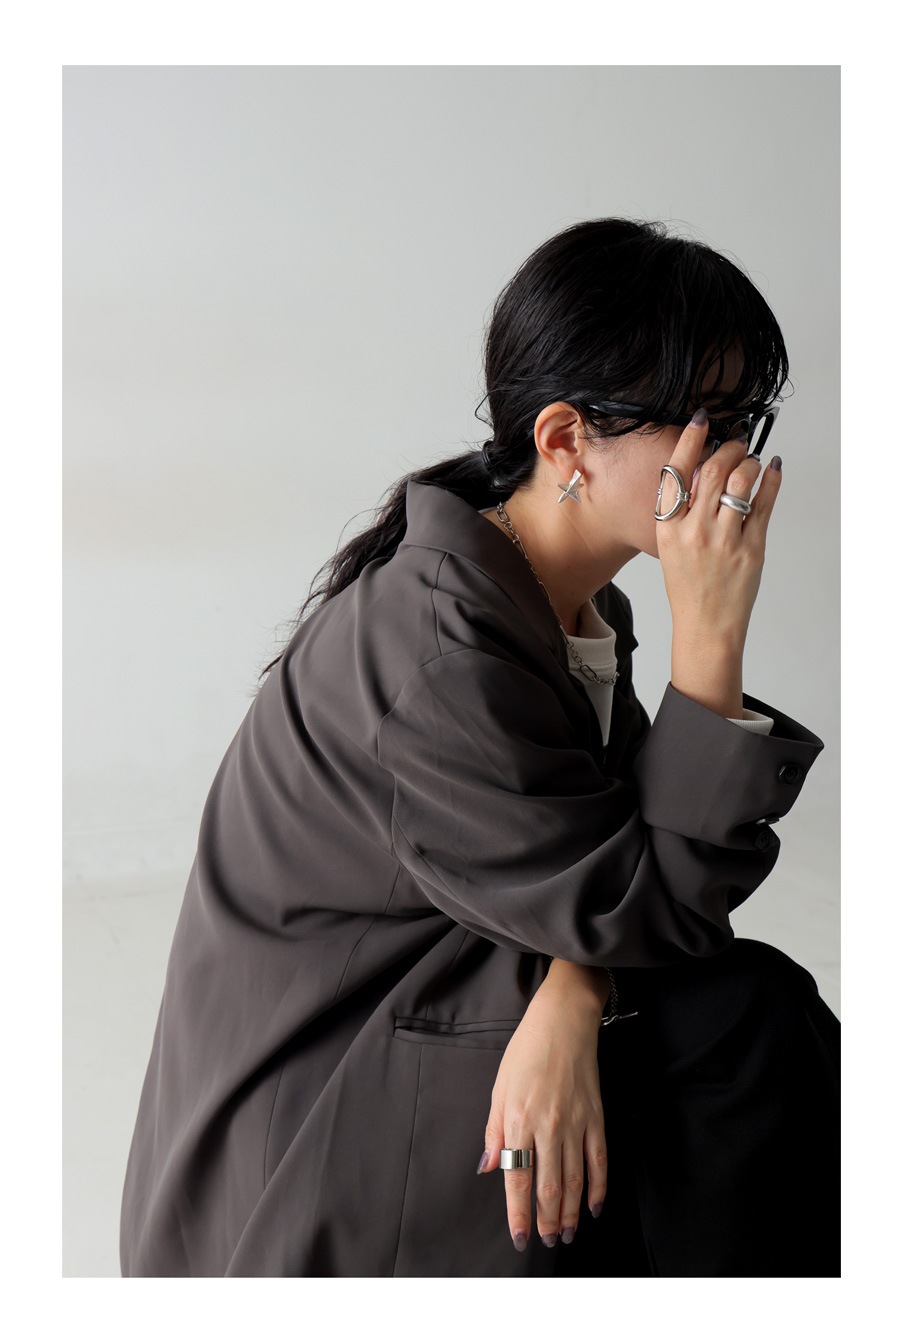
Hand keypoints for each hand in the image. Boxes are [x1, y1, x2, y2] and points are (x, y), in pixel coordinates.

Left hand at [476, 978, 606, 1251]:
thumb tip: (488, 1168)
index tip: (520, 1237)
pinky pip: (599, 1161)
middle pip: (549, 1186)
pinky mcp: (596, 1118)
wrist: (564, 1022)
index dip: (519, 1213)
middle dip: (547, 1219)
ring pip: (575, 1180)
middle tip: (547, 1241)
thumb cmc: (526, 1052)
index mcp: (519, 1119)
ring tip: (566, 1234)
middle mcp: (548, 1127)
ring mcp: (576, 1124)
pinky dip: (598, 1188)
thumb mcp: (499, 1088)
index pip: (518, 1178)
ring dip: (571, 1212)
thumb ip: (494, 1132)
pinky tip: (594, 1208)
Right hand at [656, 408, 782, 654]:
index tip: (702, 420)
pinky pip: (764, 503)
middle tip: (736, 442)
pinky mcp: (751, 548)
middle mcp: (694, 531)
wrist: (705, 625)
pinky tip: (772, 469)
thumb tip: (705, 469)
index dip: (690, 440)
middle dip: (728, 448)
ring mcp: (724, 539)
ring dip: (749, 462)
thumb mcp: (670, 545)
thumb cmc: (688, 586)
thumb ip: (682, 510)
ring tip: (751, 461)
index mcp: (668, 528)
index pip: (676, 471)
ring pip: (740, 481)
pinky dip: (771, 479)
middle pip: (712, 470)